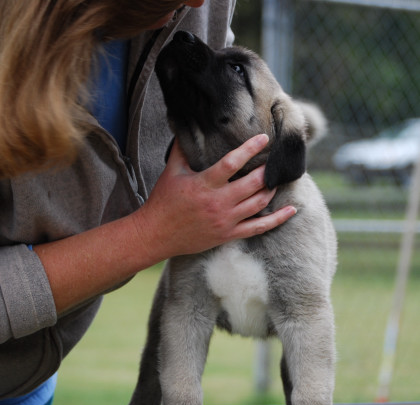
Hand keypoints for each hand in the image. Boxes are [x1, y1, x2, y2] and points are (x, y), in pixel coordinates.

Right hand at [132, 134, 296, 260]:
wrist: (156, 234)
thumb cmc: (163, 201)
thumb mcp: (171, 172)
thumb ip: (182, 149)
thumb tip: (187, 126)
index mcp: (204, 184)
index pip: (232, 163)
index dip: (250, 149)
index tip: (264, 139)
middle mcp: (218, 203)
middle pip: (252, 184)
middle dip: (267, 171)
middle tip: (276, 161)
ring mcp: (225, 221)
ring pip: (258, 203)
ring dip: (271, 189)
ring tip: (277, 178)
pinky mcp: (228, 235)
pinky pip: (258, 228)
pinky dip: (277, 219)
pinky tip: (292, 210)